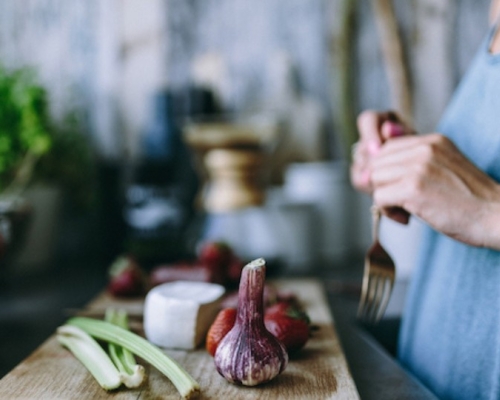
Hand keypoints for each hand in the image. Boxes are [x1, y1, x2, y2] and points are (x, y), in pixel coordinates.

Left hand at [371, 133, 499, 248]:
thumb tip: (372, 172)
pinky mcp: (413, 188)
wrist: (497, 216)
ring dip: (384, 198)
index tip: (399, 189)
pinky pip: (379, 197)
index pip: (387, 149)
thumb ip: (415, 164)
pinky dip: (388, 212)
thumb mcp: (443, 169)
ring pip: (375, 179)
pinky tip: (407, 219)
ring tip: (405, 210)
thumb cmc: (470, 201)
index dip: (387, 172)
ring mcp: (418, 167)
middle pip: (377, 163)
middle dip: (383, 185)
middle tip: (401, 203)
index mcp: (432, 141)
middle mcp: (424, 148)